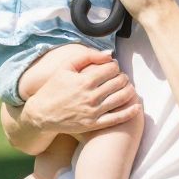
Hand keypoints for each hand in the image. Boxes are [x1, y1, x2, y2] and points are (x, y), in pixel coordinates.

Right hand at [26, 54, 140, 135]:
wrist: (41, 114)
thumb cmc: (53, 89)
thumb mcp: (65, 68)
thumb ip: (86, 57)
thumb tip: (108, 54)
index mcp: (84, 80)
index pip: (111, 69)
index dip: (115, 66)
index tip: (113, 68)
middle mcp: (90, 96)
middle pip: (119, 82)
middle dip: (123, 77)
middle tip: (121, 78)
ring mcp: (93, 111)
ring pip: (121, 98)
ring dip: (129, 91)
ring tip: (128, 88)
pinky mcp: (93, 124)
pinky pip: (117, 118)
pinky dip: (130, 112)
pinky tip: (136, 106)